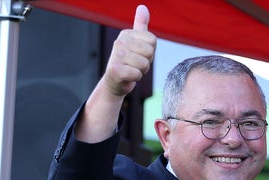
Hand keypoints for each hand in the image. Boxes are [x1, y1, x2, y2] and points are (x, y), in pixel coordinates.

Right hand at [76, 5, 155, 142]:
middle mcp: (119, 42)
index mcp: (126, 34)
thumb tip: (142, 6)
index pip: (153, 41)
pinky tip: (128, 77)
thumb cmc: (129, 62)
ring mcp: (116, 56)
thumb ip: (140, 25)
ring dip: (141, 71)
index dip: (150, 52)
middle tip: (135, 65)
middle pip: (150, 52)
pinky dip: (136, 78)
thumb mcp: (136, 42)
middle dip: (146, 62)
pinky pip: (137, 74)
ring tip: (131, 70)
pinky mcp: (115, 70)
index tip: (139, 55)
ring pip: (144, 64)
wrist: (115, 83)